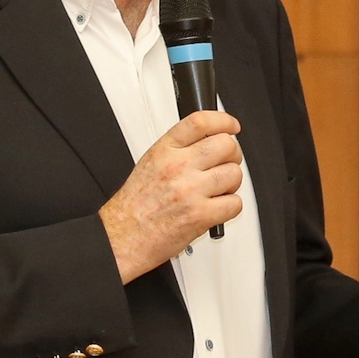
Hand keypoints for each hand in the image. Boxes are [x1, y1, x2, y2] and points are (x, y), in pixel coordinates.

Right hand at [99, 111, 243, 282]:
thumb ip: (178, 149)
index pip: (201, 122)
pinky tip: (216, 207)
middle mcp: (178, 167)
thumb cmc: (136, 205)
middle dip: (232, 154)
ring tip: (217, 189)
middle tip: (226, 163)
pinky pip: (234, 203)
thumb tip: (207, 140)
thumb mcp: (150, 163)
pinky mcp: (201, 215)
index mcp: (165, 150)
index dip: (223, 120)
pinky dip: (230, 206)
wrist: (124, 236)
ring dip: (231, 182)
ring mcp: (191, 191)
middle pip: (226, 145)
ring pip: (234, 174)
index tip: (231, 126)